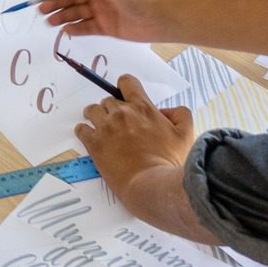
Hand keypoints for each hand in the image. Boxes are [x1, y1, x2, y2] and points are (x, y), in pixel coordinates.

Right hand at [35, 0, 166, 40]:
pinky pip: (85, 27)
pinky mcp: (106, 27)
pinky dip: (74, 28)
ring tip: (49, 21)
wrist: (157, 16)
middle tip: (41, 9)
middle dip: (55, 2)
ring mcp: (102, 11)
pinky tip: (64, 30)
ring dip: (61, 15)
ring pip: (76, 12)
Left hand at [75, 74, 195, 191]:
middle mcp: (122, 113)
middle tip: (118, 123)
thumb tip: (166, 111)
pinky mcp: (94, 143)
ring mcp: (106, 127)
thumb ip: (179, 114)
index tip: (124, 95)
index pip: (127, 82)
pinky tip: (91, 137)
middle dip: (112, 109)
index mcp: (143, 108)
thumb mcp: (185, 134)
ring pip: (92, 111)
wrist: (151, 183)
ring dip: (96, 116)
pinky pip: (81, 129)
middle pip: (108, 99)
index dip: (125, 87)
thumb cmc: (168, 162)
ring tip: (102, 128)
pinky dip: (84, 131)